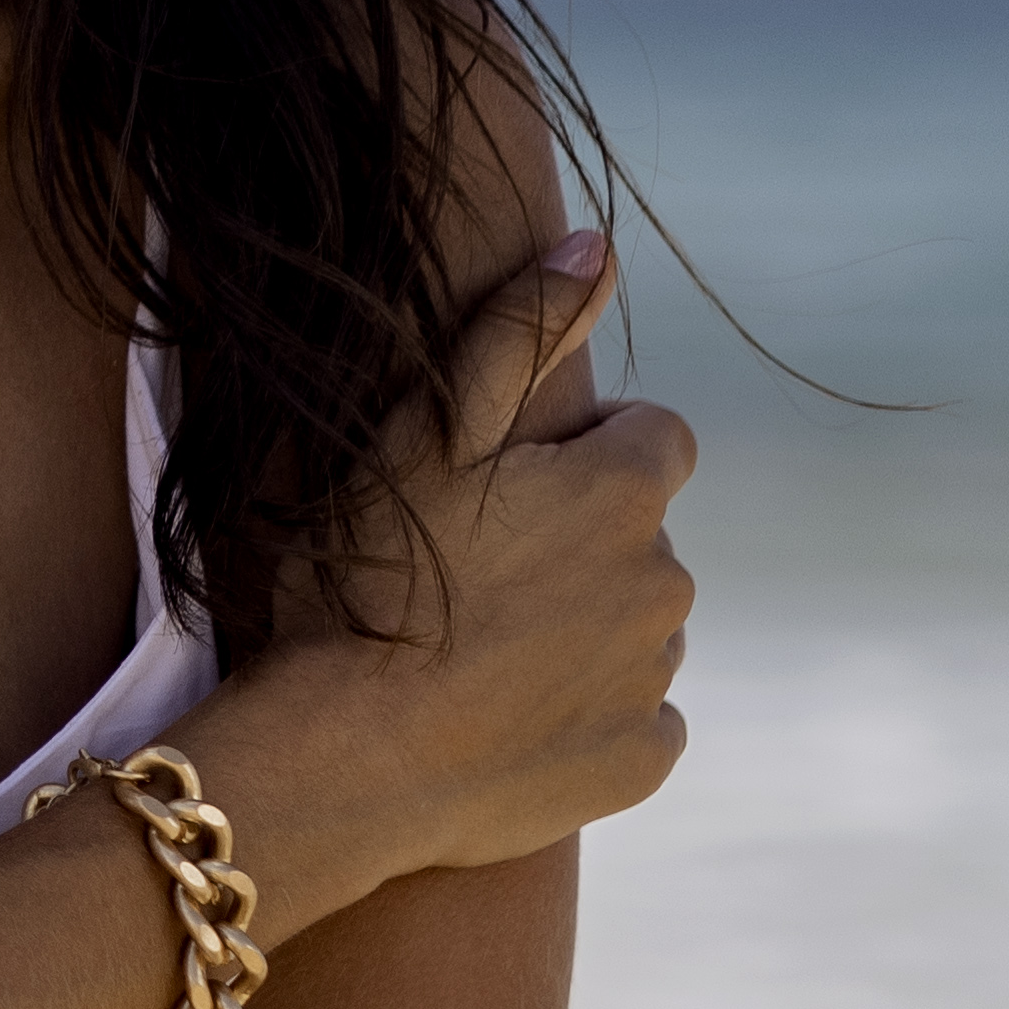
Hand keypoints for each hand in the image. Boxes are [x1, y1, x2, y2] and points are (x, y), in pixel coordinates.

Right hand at [202, 228, 695, 926]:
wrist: (341, 760)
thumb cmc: (366, 583)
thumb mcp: (422, 435)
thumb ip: (518, 331)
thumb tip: (599, 245)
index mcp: (625, 492)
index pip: (653, 438)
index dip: (581, 454)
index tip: (502, 489)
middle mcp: (667, 580)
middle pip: (639, 538)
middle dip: (577, 545)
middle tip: (471, 575)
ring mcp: (656, 679)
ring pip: (633, 630)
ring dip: (579, 629)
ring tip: (475, 652)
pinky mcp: (642, 762)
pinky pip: (633, 722)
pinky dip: (584, 716)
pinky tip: (503, 720)